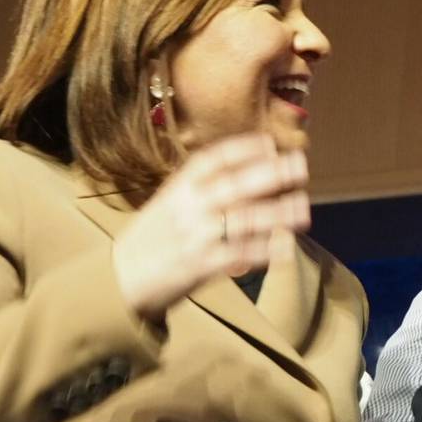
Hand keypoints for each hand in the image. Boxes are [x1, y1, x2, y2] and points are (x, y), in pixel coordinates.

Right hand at [113, 133, 309, 321]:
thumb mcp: (169, 202)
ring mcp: (195, 236)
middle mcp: (188, 207)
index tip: (270, 142)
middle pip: (234, 185)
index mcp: (178, 187)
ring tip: (303, 208)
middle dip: (270, 173)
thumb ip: (201, 187)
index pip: (212, 160)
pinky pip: (237, 256)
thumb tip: (248, 170)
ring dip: (276, 213)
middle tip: (301, 165)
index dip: (243, 149)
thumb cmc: (152, 237)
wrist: (118, 279)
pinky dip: (262, 252)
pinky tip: (284, 247)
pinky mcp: (200, 266)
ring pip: (243, 220)